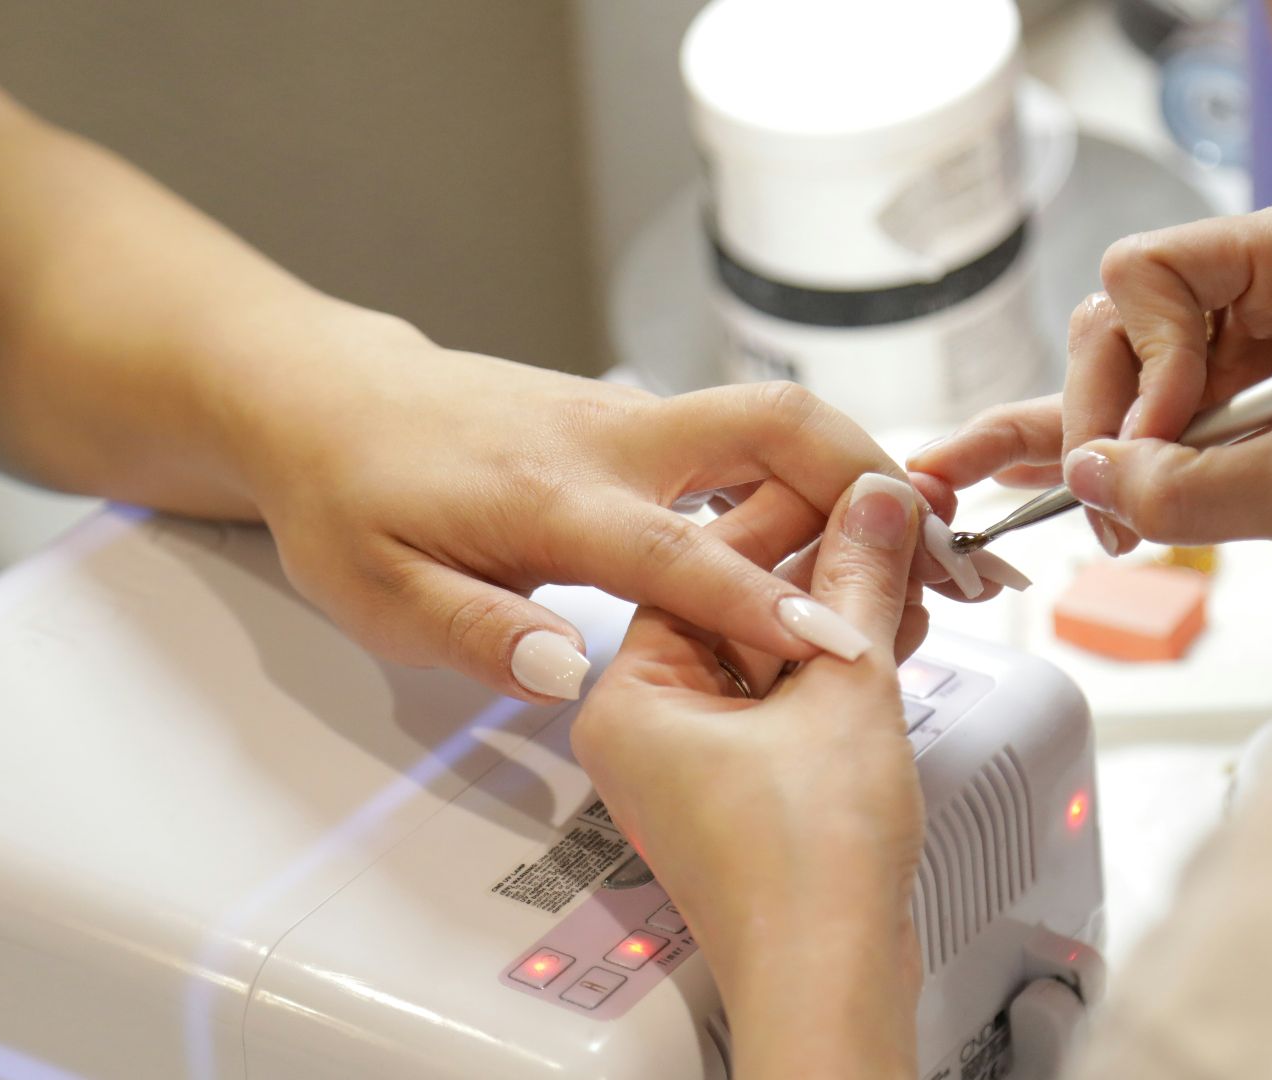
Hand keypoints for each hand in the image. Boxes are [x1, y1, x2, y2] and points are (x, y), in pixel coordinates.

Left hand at [224, 315, 984, 702]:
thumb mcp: (378, 592)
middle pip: (773, 425)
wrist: (329, 398)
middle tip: (941, 550)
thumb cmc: (351, 497)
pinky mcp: (641, 421)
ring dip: (858, 473)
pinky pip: (748, 438)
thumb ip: (476, 632)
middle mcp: (611, 440)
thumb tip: (571, 670)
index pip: (681, 552)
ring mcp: (633, 419)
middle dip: (869, 477)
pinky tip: (843, 532)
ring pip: (774, 420)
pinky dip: (814, 476)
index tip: (846, 646)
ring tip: (926, 550)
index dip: (767, 604)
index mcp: (551, 495)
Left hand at [574, 473, 925, 1079]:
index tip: (850, 483)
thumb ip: (859, 581)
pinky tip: (895, 629)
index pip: (701, 564)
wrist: (830, 982)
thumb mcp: (843, 690)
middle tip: (890, 522)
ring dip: (840, 613)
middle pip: (736, 604)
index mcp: (630, 695)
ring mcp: (696, 761)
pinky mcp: (744, 789)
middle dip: (824, 566)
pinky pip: (785, 698)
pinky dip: (838, 666)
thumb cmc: (803, 870)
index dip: (790, 514)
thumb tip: (875, 504)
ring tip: (908, 571)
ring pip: (768, 652)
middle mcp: (649, 725)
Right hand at [911, 194, 1271, 586]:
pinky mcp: (1255, 385)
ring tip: (1092, 518)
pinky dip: (1116, 446)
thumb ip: (1185, 486)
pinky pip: (1161, 408)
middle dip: (1108, 416)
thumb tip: (1086, 478)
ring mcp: (1260, 328)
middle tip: (1111, 506)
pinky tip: (1036, 472)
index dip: (1137, 362)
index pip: (1148, 272)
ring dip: (1110, 446)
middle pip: (1125, 321)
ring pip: (1130, 370)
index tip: (1158, 441)